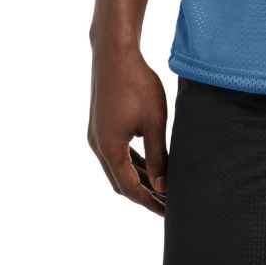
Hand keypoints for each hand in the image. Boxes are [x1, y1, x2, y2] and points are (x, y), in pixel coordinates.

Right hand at [88, 39, 168, 215]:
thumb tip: (162, 185)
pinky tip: (146, 162)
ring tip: (159, 187)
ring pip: (117, 167)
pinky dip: (130, 162)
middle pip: (121, 182)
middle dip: (143, 194)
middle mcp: (98, 146)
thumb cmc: (137, 84)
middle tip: (166, 203)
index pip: (130, 188)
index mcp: (110, 150)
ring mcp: (96, 135)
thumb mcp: (154, 122)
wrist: (114, 53)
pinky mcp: (100, 125)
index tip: (169, 211)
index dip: (150, 202)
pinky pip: (115, 153)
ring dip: (137, 178)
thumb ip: (157, 155)